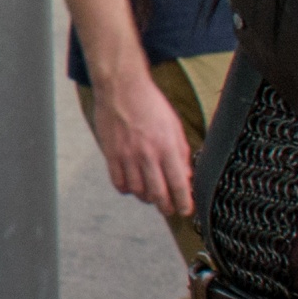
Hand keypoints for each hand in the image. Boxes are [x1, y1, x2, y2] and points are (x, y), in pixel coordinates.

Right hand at [89, 63, 194, 216]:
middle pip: (158, 194)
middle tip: (170, 209)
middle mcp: (147, 155)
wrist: (122, 88)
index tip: (186, 210)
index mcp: (167, 147)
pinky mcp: (111, 155)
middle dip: (166, 207)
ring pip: (138, 192)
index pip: (179, 184)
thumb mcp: (174, 126)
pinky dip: (127, 189)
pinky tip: (133, 185)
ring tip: (151, 195)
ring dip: (147, 198)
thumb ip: (181, 152)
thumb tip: (186, 175)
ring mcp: (127, 156)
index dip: (184, 203)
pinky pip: (119, 183)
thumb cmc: (150, 104)